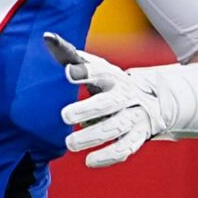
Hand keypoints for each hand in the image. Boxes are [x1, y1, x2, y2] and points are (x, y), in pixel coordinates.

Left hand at [43, 33, 168, 167]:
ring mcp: (133, 117)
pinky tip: (89, 161)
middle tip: (64, 116)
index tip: (68, 72)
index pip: (100, 72)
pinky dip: (109, 156)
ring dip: (93, 137)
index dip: (85, 71)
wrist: (151, 99)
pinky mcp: (138, 136)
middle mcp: (125, 96)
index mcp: (112, 76)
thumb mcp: (92, 66)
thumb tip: (46, 36)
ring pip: (116, 128)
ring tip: (69, 143)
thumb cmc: (108, 82)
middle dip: (87, 110)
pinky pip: (125, 149)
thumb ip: (68, 55)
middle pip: (108, 103)